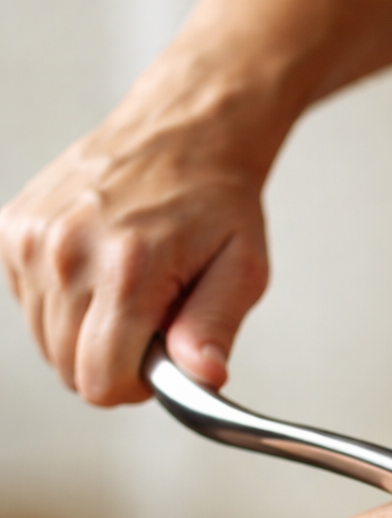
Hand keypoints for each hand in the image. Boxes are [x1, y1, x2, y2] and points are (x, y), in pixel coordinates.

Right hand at [0, 77, 268, 404]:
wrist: (184, 130)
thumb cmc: (216, 200)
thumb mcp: (242, 270)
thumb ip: (215, 329)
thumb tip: (201, 377)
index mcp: (127, 267)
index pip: (100, 380)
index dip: (134, 387)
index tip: (157, 362)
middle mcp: (69, 251)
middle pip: (69, 369)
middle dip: (112, 362)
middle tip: (149, 321)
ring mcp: (34, 238)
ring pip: (45, 342)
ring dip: (86, 332)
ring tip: (126, 290)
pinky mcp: (13, 228)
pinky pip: (29, 303)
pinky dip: (61, 302)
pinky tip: (96, 270)